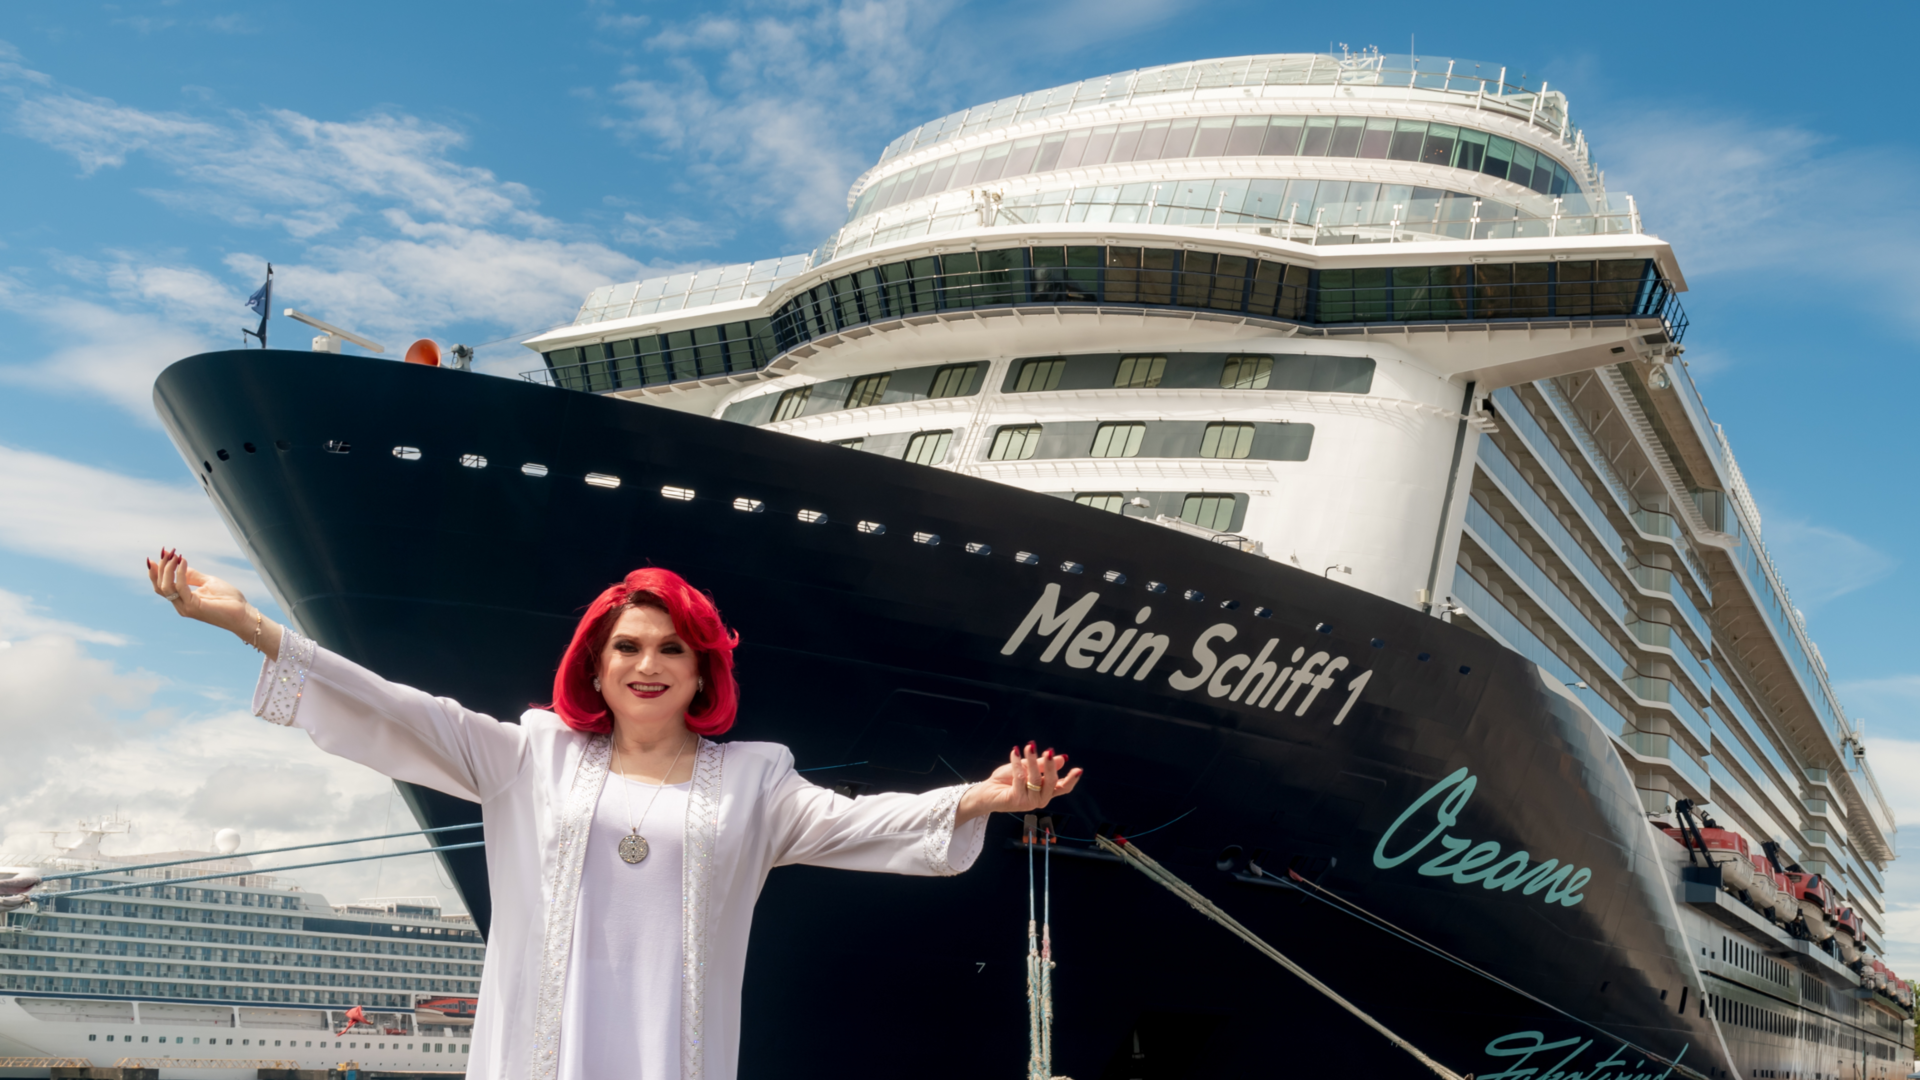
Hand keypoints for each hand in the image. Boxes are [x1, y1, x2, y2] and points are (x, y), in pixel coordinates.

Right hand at [147, 548, 249, 630]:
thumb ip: (192, 575)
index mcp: (183, 600)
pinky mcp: (193, 606)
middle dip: (160, 567)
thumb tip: (179, 562)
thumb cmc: (228, 600)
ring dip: (167, 569)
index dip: (157, 571)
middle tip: (166, 552)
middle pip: (160, 586)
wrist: (243, 614)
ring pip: (165, 587)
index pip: (162, 586)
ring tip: (174, 555)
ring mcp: (185, 607)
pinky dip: (179, 573)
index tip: (161, 554)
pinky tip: (183, 562)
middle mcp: (180, 605)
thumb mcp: (208, 582)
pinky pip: (180, 587)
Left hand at [955, 742, 1082, 824]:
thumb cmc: (1007, 780)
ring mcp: (1029, 802)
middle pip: (1052, 782)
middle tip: (1048, 751)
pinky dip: (1017, 763)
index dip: (1071, 780)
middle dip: (1050, 766)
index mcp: (1044, 791)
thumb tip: (1061, 758)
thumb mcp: (1026, 768)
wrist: (987, 791)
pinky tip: (1015, 752)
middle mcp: (1040, 799)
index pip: (1062, 788)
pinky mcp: (1017, 801)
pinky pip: (1020, 778)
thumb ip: (1042, 765)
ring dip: (1032, 761)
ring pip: (1035, 779)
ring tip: (1029, 747)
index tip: (1078, 769)